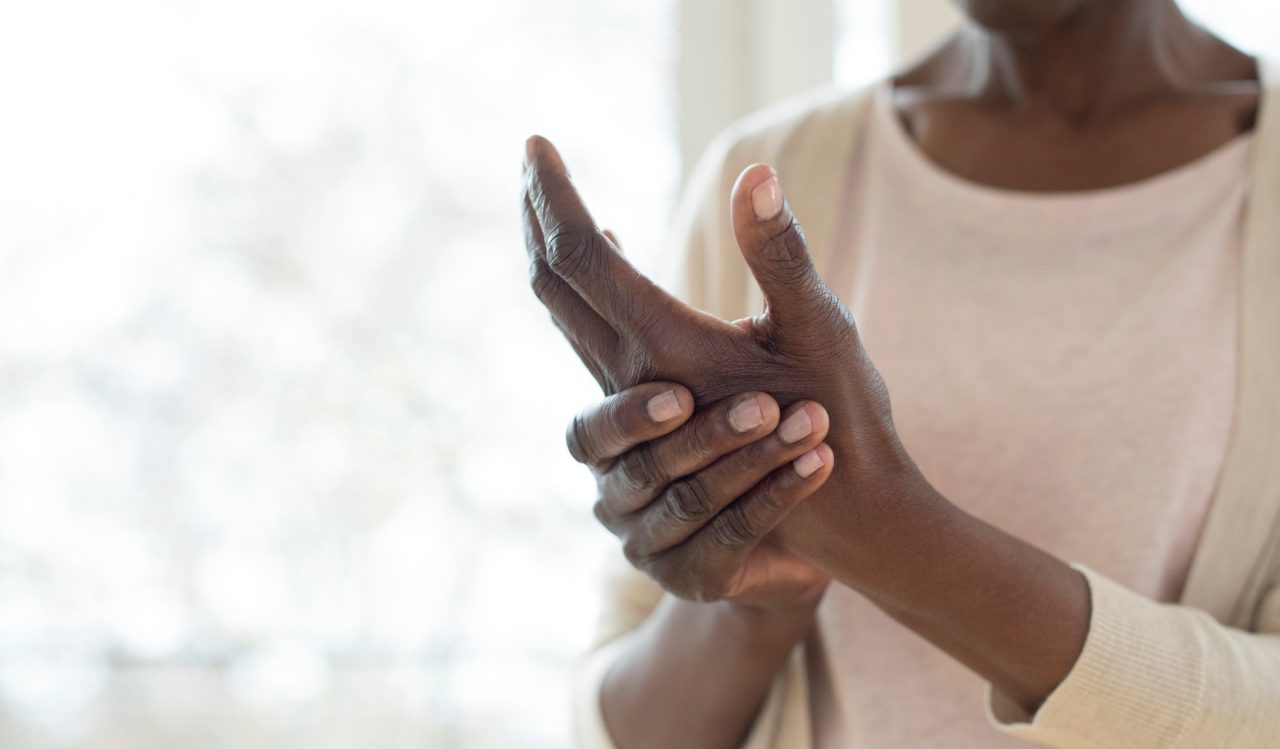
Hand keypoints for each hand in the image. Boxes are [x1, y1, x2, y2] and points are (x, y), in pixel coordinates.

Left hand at [522, 136, 936, 567]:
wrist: (843, 522)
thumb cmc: (844, 423)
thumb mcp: (821, 330)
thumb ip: (780, 253)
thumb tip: (754, 172)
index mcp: (666, 348)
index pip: (581, 258)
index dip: (553, 196)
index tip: (535, 141)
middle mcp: (633, 377)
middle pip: (554, 285)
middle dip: (538, 214)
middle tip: (531, 154)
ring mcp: (637, 400)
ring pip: (567, 317)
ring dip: (556, 255)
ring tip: (553, 206)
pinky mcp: (651, 415)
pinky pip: (595, 340)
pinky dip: (588, 291)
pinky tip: (615, 262)